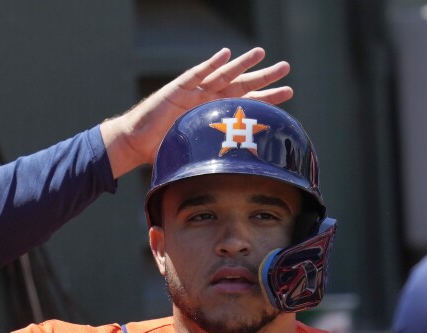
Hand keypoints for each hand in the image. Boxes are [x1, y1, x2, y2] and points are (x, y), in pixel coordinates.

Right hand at [101, 47, 291, 178]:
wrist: (137, 144)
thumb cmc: (166, 151)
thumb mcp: (199, 158)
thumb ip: (217, 163)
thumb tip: (241, 185)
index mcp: (218, 115)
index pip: (248, 105)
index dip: (268, 98)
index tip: (288, 93)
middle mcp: (210, 99)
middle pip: (243, 85)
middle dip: (264, 77)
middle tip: (286, 68)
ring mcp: (196, 91)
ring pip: (224, 74)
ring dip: (243, 64)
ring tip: (262, 53)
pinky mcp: (180, 87)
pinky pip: (198, 73)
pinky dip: (212, 64)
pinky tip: (226, 54)